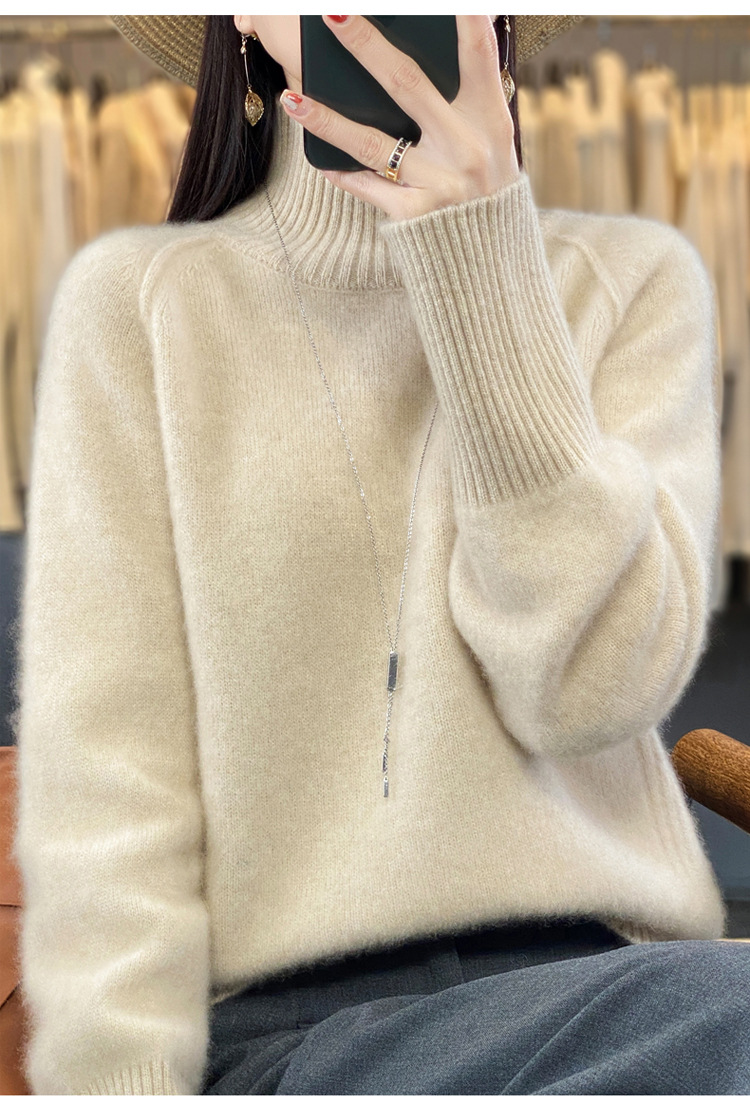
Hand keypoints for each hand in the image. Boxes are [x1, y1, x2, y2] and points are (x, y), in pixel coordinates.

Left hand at [279, 14, 520, 221]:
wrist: (491, 261)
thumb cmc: (487, 190)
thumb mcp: (494, 142)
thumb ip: (471, 100)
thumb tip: (430, 56)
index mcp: (490, 120)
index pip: (479, 56)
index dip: (467, 20)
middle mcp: (465, 148)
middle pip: (407, 85)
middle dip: (366, 45)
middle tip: (333, 13)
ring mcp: (438, 182)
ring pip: (371, 143)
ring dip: (327, 119)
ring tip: (291, 98)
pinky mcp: (413, 214)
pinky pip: (368, 187)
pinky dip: (343, 174)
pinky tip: (319, 160)